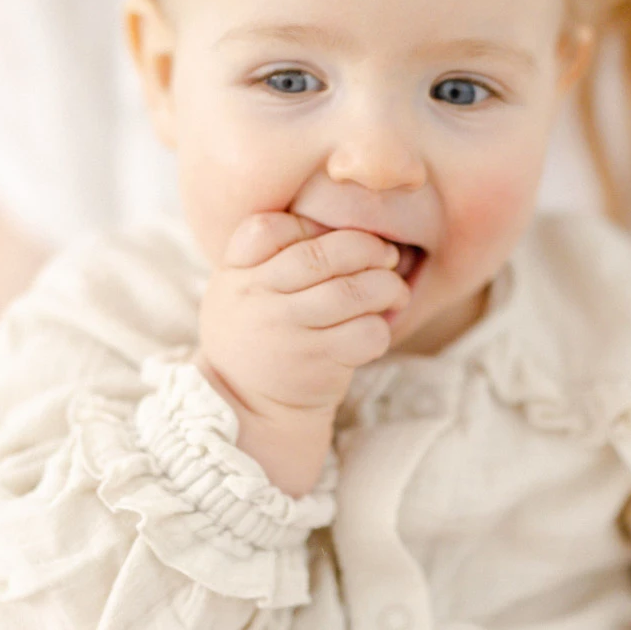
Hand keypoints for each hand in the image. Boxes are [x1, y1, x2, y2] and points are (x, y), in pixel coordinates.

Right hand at [196, 211, 406, 492]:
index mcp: (236, 273)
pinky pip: (365, 333)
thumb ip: (269, 255)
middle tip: (386, 256)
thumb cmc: (257, 333)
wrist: (246, 405)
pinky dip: (381, 327)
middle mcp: (257, 299)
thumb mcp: (238, 289)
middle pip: (320, 255)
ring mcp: (287, 332)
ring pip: (351, 292)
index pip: (267, 229)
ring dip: (386, 286)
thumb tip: (343, 227)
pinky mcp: (317, 362)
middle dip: (366, 248)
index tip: (330, 237)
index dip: (309, 224)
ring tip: (394, 290)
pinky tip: (376, 328)